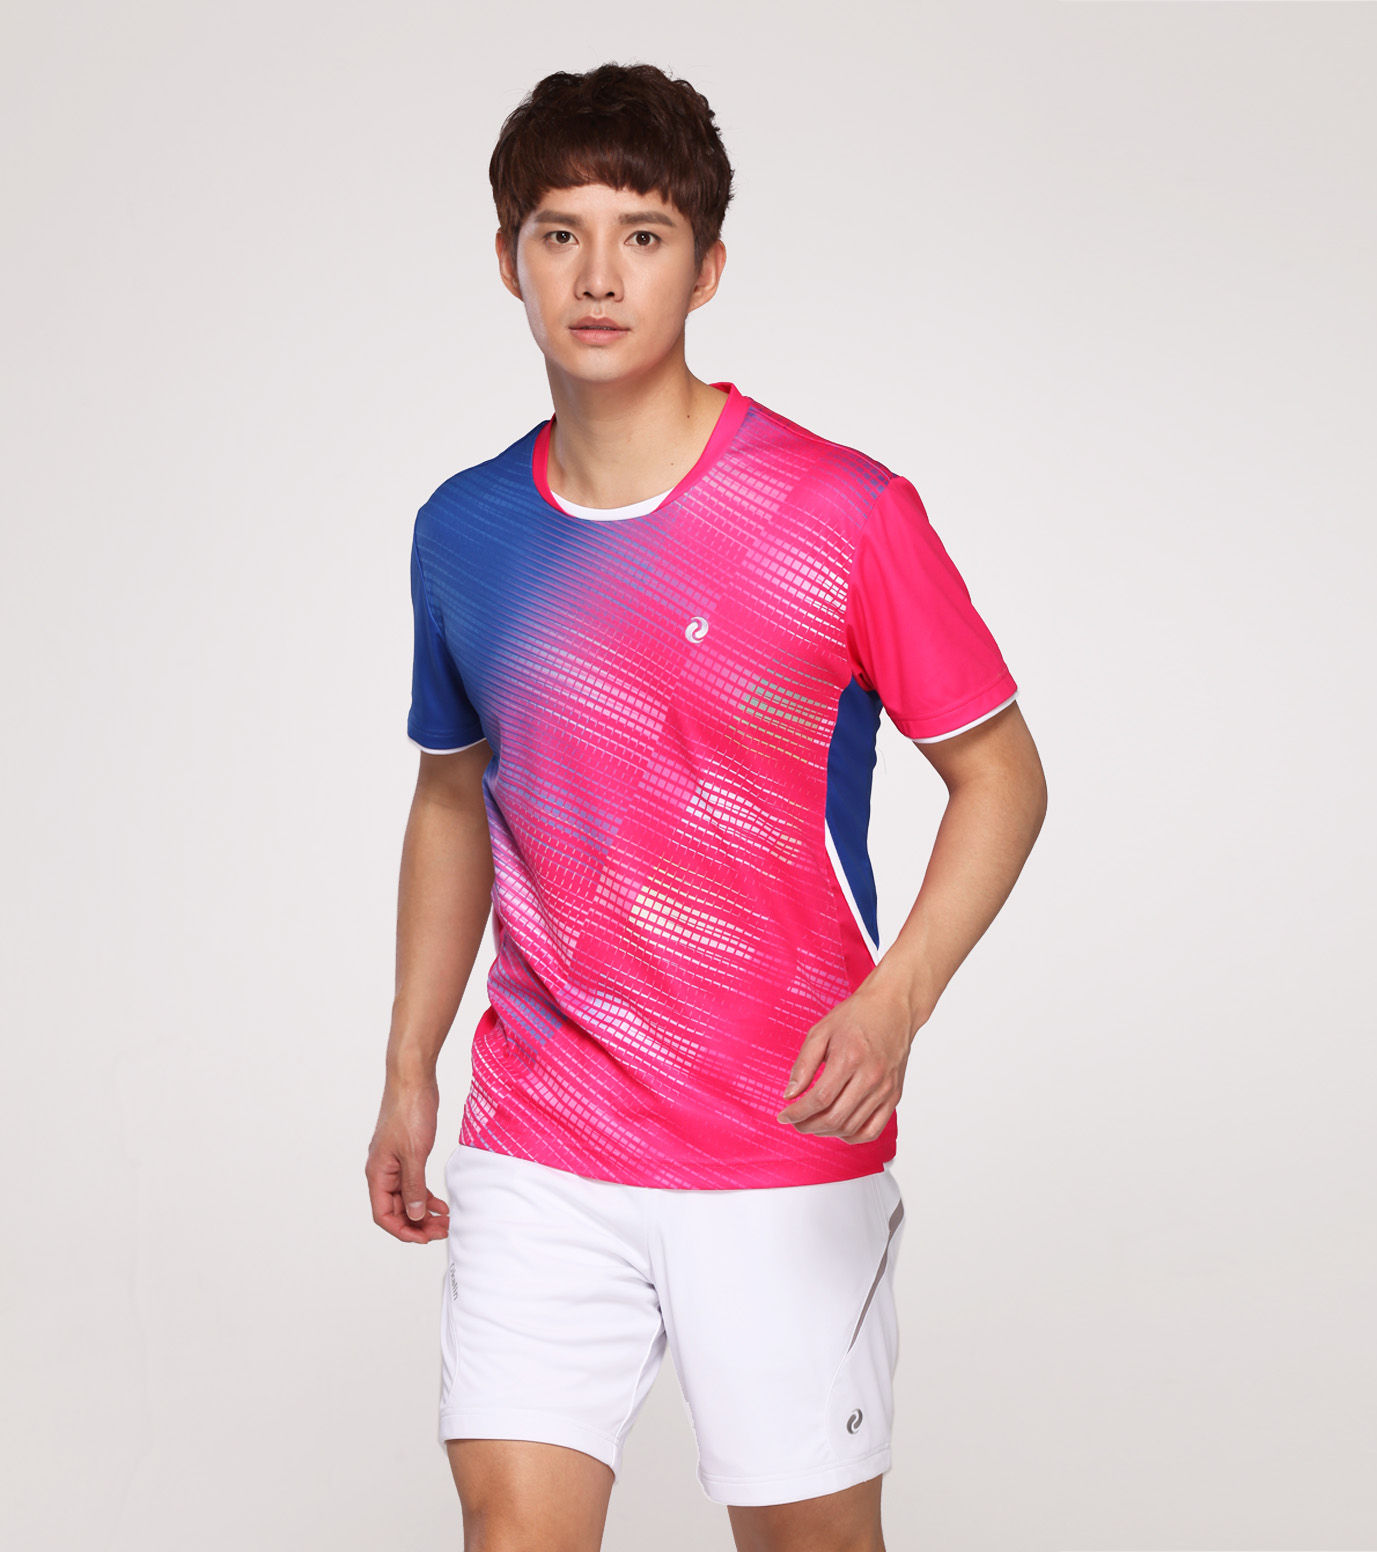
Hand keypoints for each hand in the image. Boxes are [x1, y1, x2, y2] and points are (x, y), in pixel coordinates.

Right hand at [365, 1077, 450, 1242]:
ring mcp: (394, 1162)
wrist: (413, 1079)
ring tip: (445, 1220)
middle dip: (417, 1224)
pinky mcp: (406, 1153)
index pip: (384, 1215)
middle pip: (395, 1209)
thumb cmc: (409, 1111)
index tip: (425, 1238)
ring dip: (423, 1211)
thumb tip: (415, 1215)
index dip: (403, 1230)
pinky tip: (441, 1203)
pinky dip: (426, 1195)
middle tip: (442, 1231)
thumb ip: (414, 1186)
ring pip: (406, 1197)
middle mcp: (382, 1170)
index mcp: (377, 1172)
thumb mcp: (414, 1153)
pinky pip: (413, 1183)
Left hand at [775, 977, 915, 1144]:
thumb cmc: (856, 1016)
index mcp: (849, 1059)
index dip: (797, 1113)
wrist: (893, 1007)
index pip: (819, 1099)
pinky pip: (873, 1130)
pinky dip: (852, 1137)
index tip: (784, 1115)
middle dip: (808, 1125)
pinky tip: (838, 1129)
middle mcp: (870, 1077)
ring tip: (812, 1124)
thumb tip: (789, 1094)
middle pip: (834, 1118)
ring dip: (826, 1132)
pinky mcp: (894, 1096)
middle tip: (795, 1121)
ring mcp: (885, 1089)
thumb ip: (804, 1064)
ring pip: (852, 1127)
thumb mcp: (821, 1031)